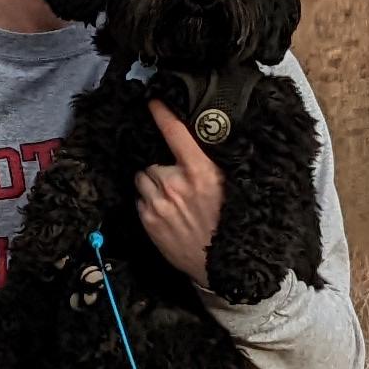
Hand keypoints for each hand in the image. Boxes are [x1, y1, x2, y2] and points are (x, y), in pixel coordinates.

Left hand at [134, 100, 226, 288]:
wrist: (220, 267)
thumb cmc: (228, 226)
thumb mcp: (230, 188)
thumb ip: (211, 165)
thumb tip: (198, 143)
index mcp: (200, 172)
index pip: (175, 133)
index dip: (162, 113)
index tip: (154, 101)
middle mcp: (175, 185)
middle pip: (154, 160)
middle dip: (162, 167)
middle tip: (178, 181)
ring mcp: (158, 204)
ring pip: (143, 177)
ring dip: (152, 183)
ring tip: (171, 197)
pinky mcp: (148, 221)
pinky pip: (139, 199)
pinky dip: (148, 201)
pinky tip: (165, 211)